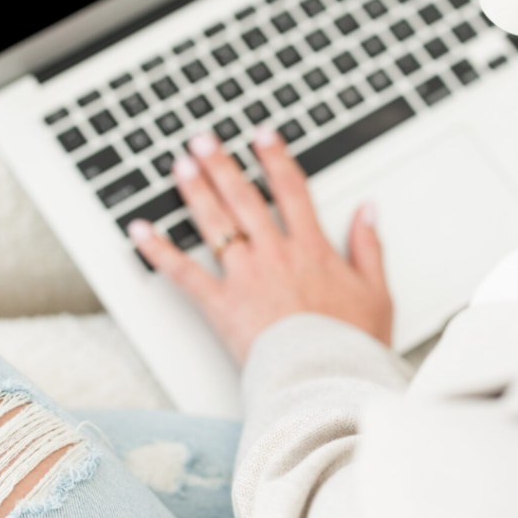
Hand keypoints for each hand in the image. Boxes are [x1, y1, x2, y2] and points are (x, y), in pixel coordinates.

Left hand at [128, 127, 391, 364]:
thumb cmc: (351, 344)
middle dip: (222, 165)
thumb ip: (369, 247)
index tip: (263, 137)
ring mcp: (247, 277)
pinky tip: (140, 230)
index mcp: (312, 249)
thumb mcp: (377, 293)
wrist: (327, 380)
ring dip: (195, 191)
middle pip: (245, 198)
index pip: (291, 191)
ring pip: (216, 224)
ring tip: (180, 166)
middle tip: (204, 141)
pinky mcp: (223, 305)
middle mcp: (276, 255)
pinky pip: (185, 273)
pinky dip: (159, 250)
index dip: (276, 159)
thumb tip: (368, 211)